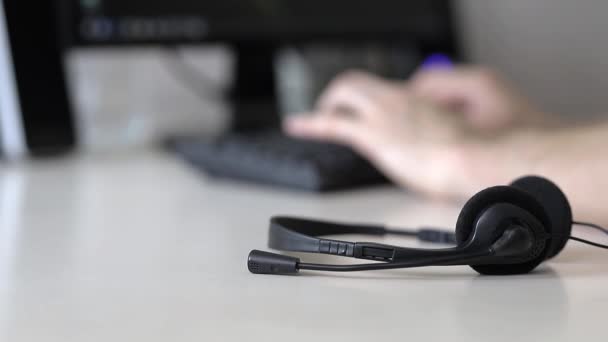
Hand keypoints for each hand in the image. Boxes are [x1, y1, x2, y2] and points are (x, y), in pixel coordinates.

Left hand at [284, 69, 544, 197]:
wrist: (478, 158)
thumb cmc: (481, 151)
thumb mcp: (469, 134)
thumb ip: (448, 128)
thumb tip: (440, 135)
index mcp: (423, 99)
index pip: (390, 92)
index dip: (378, 102)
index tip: (374, 113)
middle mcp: (400, 99)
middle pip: (359, 83)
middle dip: (344, 96)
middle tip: (335, 109)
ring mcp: (385, 113)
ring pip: (344, 94)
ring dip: (328, 106)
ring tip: (314, 120)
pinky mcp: (372, 134)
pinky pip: (331, 123)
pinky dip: (311, 123)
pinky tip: (297, 126)